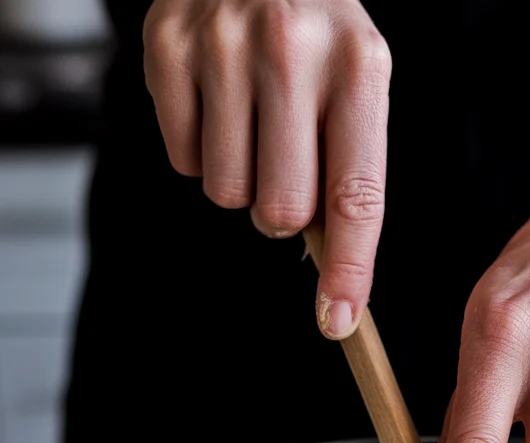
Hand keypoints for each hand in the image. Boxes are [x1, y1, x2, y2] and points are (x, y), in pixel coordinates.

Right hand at [143, 0, 390, 337]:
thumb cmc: (314, 33)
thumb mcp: (356, 84)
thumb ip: (349, 171)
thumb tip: (333, 279)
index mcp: (359, 66)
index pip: (356, 197)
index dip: (348, 270)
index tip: (337, 320)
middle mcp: (292, 51)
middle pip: (281, 212)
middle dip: (283, 212)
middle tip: (285, 166)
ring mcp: (222, 45)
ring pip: (226, 194)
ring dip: (240, 182)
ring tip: (252, 125)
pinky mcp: (167, 46)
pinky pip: (182, 161)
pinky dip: (200, 151)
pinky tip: (218, 106)